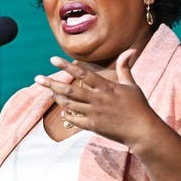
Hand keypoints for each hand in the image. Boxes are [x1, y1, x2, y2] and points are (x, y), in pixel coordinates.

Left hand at [34, 49, 154, 147]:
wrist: (143, 131)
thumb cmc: (138, 106)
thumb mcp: (131, 85)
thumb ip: (125, 67)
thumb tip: (131, 49)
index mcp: (106, 87)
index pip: (82, 74)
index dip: (67, 66)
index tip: (53, 59)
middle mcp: (98, 99)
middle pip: (70, 89)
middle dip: (52, 83)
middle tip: (37, 78)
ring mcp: (94, 113)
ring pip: (69, 104)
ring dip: (57, 98)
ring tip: (49, 91)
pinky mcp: (94, 126)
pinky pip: (75, 120)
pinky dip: (67, 115)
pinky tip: (63, 111)